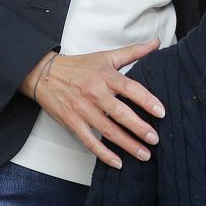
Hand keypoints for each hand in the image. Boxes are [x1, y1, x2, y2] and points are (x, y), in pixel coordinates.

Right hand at [22, 41, 164, 169]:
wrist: (44, 74)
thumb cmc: (79, 66)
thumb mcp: (106, 56)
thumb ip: (134, 52)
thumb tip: (157, 42)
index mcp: (106, 76)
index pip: (130, 88)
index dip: (147, 100)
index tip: (161, 112)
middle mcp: (95, 93)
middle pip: (120, 113)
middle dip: (139, 128)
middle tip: (155, 139)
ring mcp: (82, 109)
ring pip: (107, 130)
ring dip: (127, 144)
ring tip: (144, 154)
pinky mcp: (72, 122)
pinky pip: (89, 141)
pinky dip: (103, 154)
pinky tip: (118, 162)